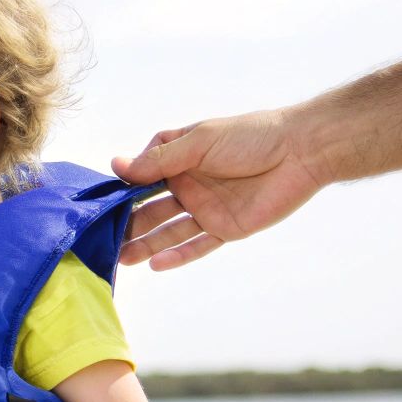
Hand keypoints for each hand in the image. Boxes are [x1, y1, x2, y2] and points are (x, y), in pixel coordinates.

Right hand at [114, 108, 326, 270]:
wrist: (300, 153)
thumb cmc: (251, 136)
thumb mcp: (199, 142)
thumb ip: (160, 160)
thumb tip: (117, 167)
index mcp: (180, 158)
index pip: (143, 176)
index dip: (123, 189)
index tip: (101, 202)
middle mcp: (189, 184)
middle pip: (151, 208)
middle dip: (128, 224)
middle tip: (103, 240)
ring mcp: (206, 208)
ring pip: (169, 231)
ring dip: (145, 244)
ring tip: (120, 258)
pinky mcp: (226, 228)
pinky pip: (197, 246)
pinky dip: (177, 256)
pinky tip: (154, 265)